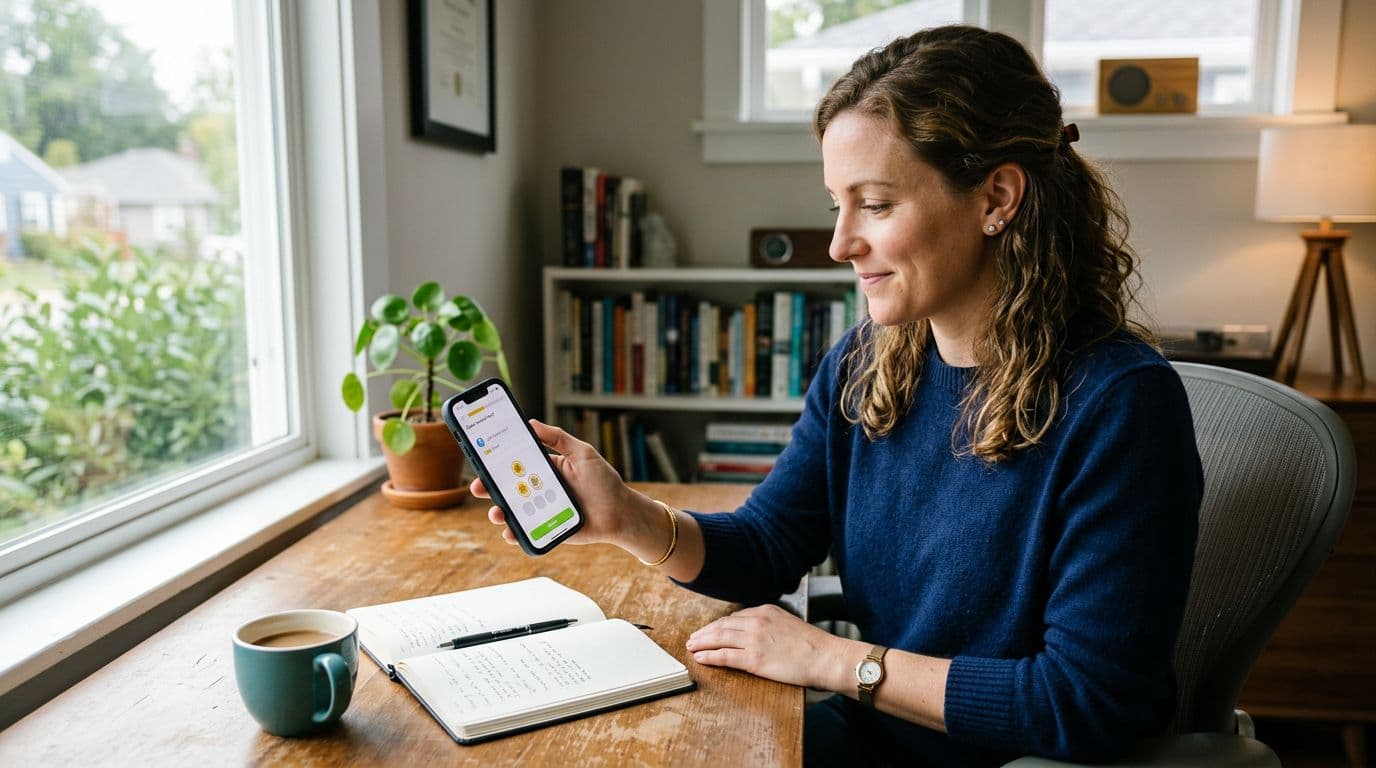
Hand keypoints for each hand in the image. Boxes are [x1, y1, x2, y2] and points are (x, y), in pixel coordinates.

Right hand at [470, 419, 640, 546]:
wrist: (621, 514)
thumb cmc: (604, 482)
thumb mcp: (583, 453)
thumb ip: (558, 438)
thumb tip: (532, 423)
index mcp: (546, 470)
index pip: (516, 465)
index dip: (497, 463)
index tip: (481, 458)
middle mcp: (540, 490)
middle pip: (508, 489)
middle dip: (489, 488)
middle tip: (478, 487)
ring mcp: (542, 511)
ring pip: (513, 512)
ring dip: (499, 512)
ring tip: (497, 513)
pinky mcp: (547, 530)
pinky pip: (526, 532)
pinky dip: (515, 534)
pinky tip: (511, 532)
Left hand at [685, 604, 853, 690]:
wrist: (825, 657)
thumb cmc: (812, 645)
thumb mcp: (788, 623)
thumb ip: (770, 624)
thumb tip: (756, 632)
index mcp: (765, 610)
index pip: (734, 617)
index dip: (718, 625)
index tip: (709, 630)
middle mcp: (756, 621)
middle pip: (722, 625)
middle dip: (705, 632)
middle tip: (693, 637)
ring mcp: (753, 639)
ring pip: (719, 638)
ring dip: (702, 642)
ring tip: (691, 647)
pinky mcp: (753, 658)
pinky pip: (724, 656)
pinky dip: (709, 656)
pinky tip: (700, 658)